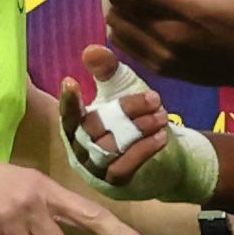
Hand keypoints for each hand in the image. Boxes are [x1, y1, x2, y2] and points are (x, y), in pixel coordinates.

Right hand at [54, 47, 212, 202]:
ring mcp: (95, 169)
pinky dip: (143, 150)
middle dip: (126, 111)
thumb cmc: (136, 122)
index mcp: (76, 127)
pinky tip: (161, 136)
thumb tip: (92, 50)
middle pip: (94, 128)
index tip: (71, 80)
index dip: (68, 101)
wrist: (165, 157)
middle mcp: (79, 150)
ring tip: (162, 116)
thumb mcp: (123, 92)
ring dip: (138, 129)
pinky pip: (123, 167)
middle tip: (155, 98)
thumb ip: (108, 71)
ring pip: (109, 147)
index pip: (67, 115)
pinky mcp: (114, 184)